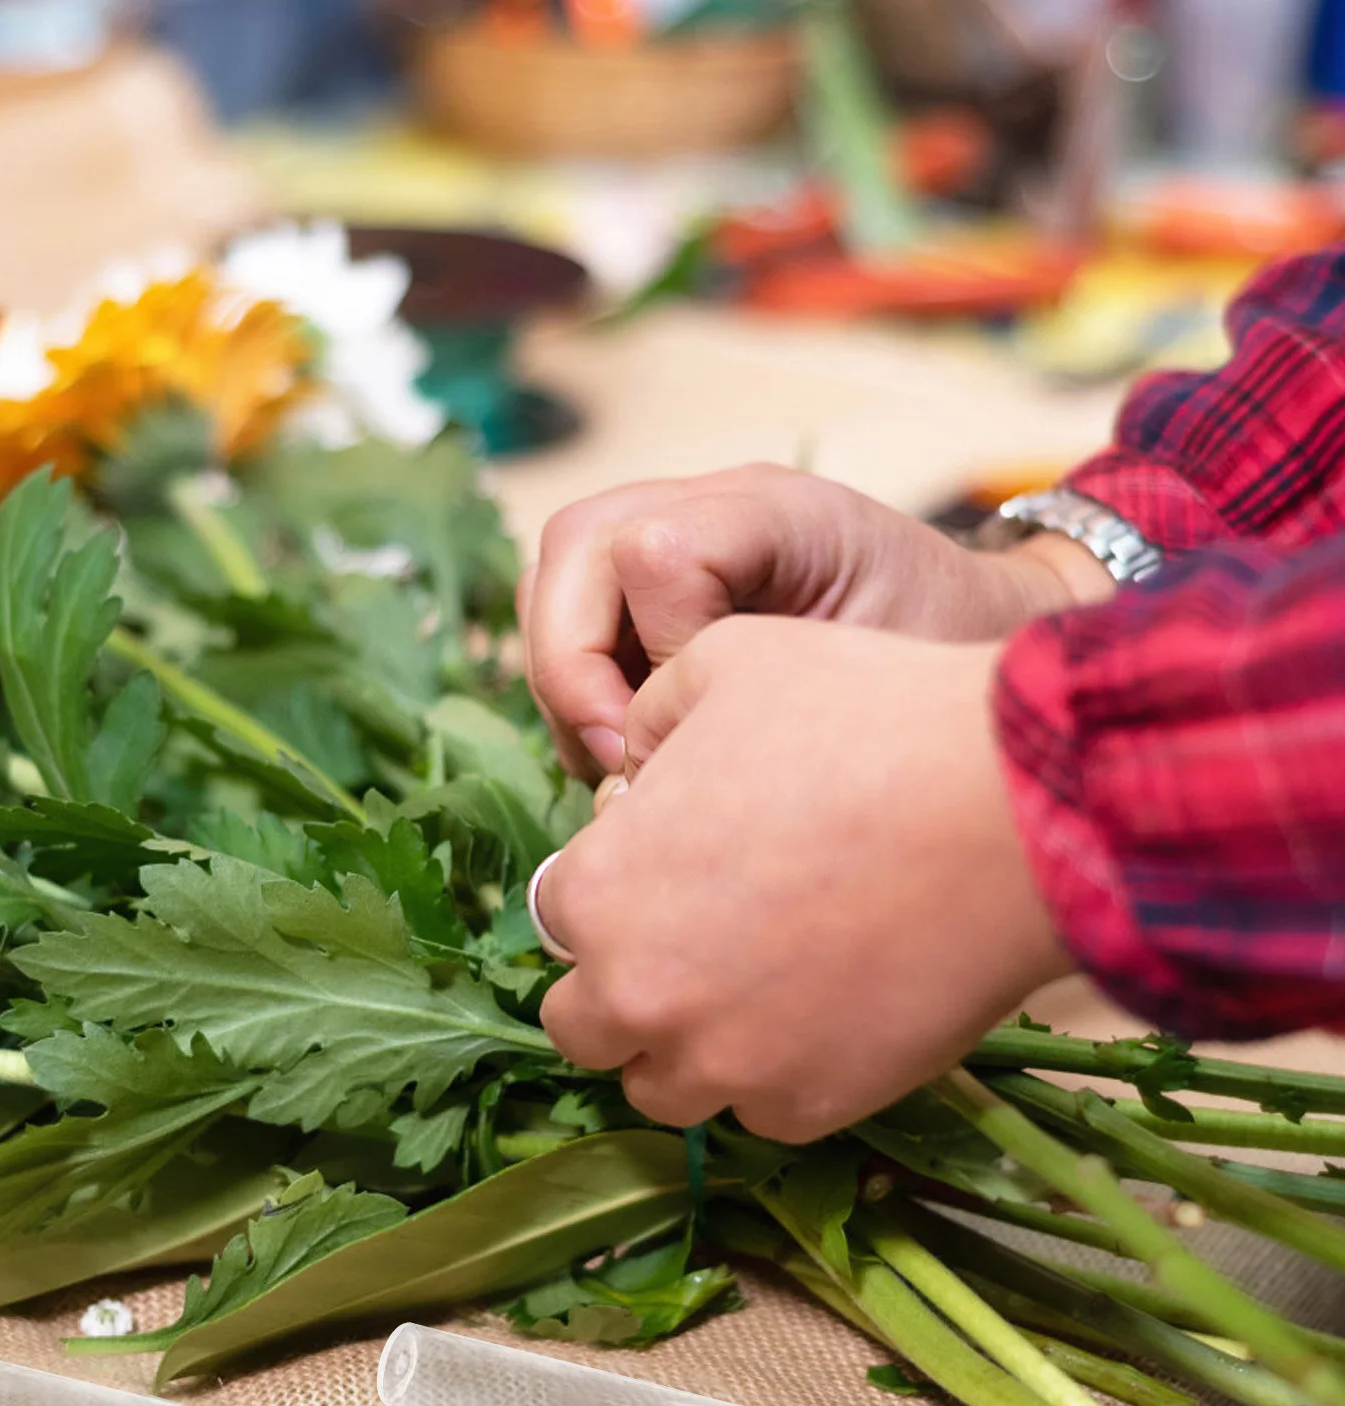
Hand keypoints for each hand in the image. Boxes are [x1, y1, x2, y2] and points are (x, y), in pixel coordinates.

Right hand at [519, 463, 1113, 779]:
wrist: (983, 632)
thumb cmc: (940, 662)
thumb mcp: (866, 683)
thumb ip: (753, 700)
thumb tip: (630, 775)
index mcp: (780, 509)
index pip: (652, 550)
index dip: (654, 654)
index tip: (687, 733)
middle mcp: (715, 499)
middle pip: (572, 544)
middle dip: (569, 667)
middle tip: (618, 759)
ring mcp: (680, 524)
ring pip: (553, 577)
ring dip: (564, 678)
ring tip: (621, 755)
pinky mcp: (659, 574)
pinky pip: (572, 608)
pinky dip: (580, 681)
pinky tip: (631, 736)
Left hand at [534, 615, 1072, 1141]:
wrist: (1005, 812)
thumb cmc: (857, 719)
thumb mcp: (722, 664)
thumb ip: (650, 718)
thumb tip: (638, 765)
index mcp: (595, 891)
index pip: (554, 918)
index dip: (604, 892)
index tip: (655, 876)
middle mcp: (637, 994)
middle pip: (586, 1025)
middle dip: (621, 987)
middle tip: (693, 943)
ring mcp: (721, 1062)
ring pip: (662, 1086)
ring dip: (686, 1046)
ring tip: (753, 991)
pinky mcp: (808, 1108)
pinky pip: (761, 1110)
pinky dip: (776, 1073)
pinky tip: (824, 1013)